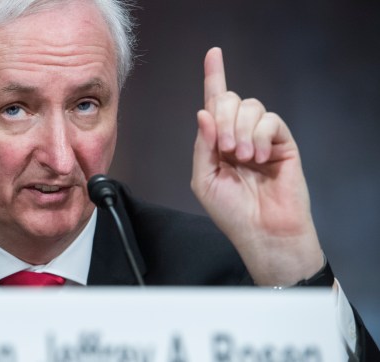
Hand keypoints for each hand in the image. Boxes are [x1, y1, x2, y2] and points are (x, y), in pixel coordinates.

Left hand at [191, 47, 323, 285]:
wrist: (263, 232)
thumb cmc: (231, 212)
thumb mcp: (205, 179)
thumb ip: (203, 145)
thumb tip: (204, 112)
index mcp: (217, 143)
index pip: (214, 105)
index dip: (213, 77)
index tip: (213, 54)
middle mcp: (238, 135)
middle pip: (230, 100)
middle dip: (223, 118)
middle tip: (225, 148)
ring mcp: (261, 138)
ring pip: (251, 106)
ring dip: (241, 129)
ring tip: (243, 157)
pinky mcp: (283, 142)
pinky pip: (271, 120)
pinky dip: (260, 135)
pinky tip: (260, 158)